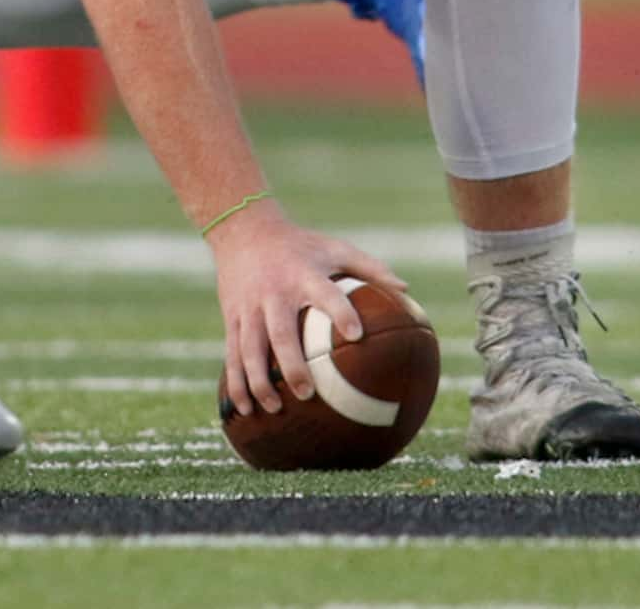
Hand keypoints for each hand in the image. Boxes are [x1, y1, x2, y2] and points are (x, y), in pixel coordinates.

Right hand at [209, 198, 407, 416]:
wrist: (243, 229)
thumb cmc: (300, 245)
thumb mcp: (334, 247)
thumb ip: (369, 268)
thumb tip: (407, 290)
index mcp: (303, 275)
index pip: (325, 294)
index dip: (340, 311)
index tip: (357, 335)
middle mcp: (274, 292)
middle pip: (280, 333)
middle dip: (292, 365)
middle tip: (307, 393)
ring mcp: (249, 307)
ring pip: (251, 348)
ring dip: (260, 380)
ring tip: (275, 407)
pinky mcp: (232, 317)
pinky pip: (233, 353)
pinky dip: (236, 382)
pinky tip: (245, 408)